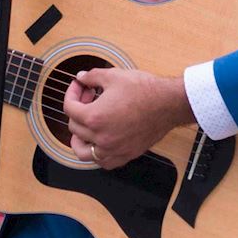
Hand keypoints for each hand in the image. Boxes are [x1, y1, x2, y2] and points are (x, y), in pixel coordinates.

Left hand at [64, 68, 193, 168]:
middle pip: (74, 127)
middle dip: (78, 109)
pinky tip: (102, 140)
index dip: (72, 92)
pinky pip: (103, 162)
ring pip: (84, 152)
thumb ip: (91, 76)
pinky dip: (97, 153)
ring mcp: (113, 149)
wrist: (169, 104)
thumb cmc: (144, 90)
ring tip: (85, 126)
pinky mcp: (125, 155)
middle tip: (89, 97)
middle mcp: (101, 138)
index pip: (69, 108)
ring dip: (80, 139)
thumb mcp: (113, 76)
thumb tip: (81, 78)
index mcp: (94, 117)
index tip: (80, 86)